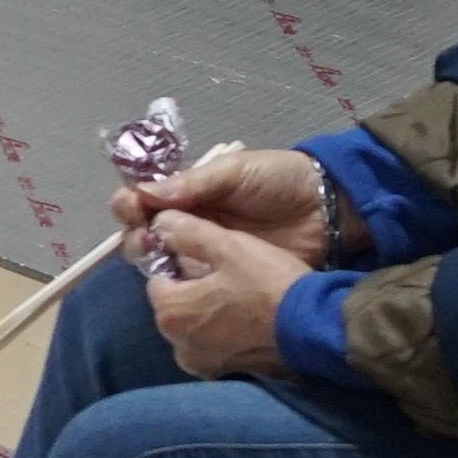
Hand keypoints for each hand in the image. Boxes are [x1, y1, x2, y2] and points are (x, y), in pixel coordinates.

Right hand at [116, 142, 350, 271]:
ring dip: (151, 260)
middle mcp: (191, 223)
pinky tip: (175, 284)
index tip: (129, 205)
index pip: (147, 198)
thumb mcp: (235, 171)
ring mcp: (207, 253)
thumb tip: (146, 192)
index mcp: (190, 193)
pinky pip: (193, 285)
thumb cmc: (279, 180)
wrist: (327, 209)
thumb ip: (194, 182)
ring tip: (157, 257)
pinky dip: (178, 286)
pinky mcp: (226, 278)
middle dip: (135, 233)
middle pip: (146, 233)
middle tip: (143, 236)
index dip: (131, 202)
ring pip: (164, 261)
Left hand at [141, 206, 310, 380]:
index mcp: (170, 313)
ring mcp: (203, 364)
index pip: (157, 279)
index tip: (204, 256)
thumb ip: (187, 232)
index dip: (177, 263)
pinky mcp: (227, 373)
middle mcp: (177, 345)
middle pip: (175, 305)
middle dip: (191, 290)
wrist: (315, 329)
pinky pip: (215, 345)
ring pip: (194, 326)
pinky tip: (247, 319)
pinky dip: (224, 333)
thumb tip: (160, 222)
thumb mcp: (228, 246)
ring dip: (208, 312)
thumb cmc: (267, 284)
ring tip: (239, 296)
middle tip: (226, 274)